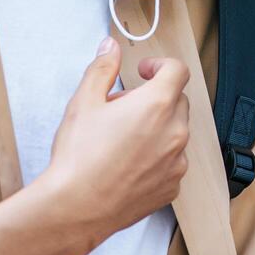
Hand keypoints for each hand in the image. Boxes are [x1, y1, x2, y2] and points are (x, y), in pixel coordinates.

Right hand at [37, 37, 190, 248]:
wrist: (77, 207)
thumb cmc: (79, 157)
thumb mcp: (84, 102)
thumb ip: (102, 68)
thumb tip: (110, 47)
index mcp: (158, 105)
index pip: (177, 70)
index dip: (160, 65)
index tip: (144, 71)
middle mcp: (175, 132)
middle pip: (177, 101)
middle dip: (153, 98)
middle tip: (121, 107)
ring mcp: (177, 162)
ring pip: (175, 133)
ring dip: (156, 128)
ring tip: (121, 138)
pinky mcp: (171, 187)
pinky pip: (172, 162)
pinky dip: (156, 156)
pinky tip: (127, 163)